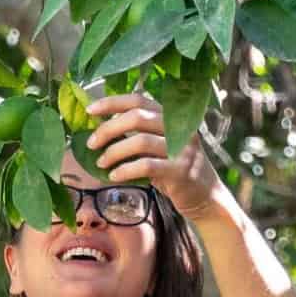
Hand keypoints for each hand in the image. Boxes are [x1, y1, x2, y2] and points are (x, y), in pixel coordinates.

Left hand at [84, 91, 229, 222]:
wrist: (205, 197)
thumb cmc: (174, 170)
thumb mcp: (159, 147)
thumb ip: (138, 134)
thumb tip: (102, 127)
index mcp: (171, 116)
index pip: (139, 99)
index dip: (112, 102)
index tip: (90, 110)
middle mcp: (179, 127)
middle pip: (136, 117)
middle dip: (108, 129)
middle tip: (91, 144)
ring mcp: (182, 148)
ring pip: (139, 141)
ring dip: (114, 152)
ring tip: (100, 164)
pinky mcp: (181, 170)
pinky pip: (146, 166)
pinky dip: (126, 170)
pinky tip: (114, 176)